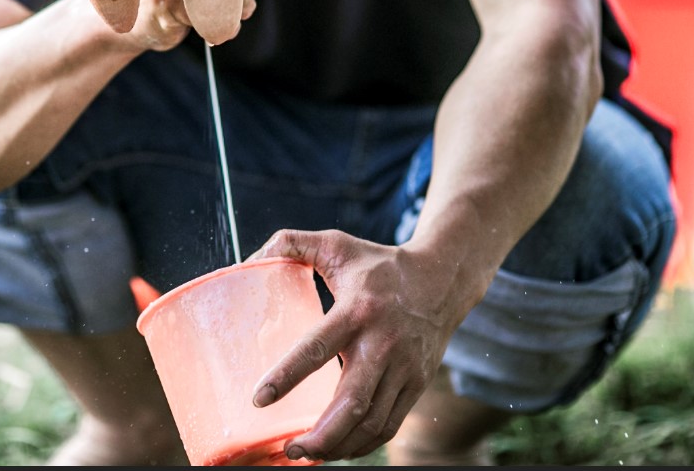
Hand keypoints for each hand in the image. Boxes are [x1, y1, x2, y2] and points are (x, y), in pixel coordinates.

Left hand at [247, 229, 487, 461]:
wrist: (442, 279)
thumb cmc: (381, 264)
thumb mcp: (337, 244)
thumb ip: (293, 243)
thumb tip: (250, 257)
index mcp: (357, 311)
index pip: (317, 348)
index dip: (286, 376)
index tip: (259, 398)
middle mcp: (383, 344)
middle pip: (351, 403)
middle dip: (319, 436)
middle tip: (289, 449)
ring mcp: (404, 368)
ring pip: (372, 422)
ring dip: (338, 446)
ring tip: (307, 454)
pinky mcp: (417, 384)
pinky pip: (389, 425)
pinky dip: (362, 445)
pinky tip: (338, 448)